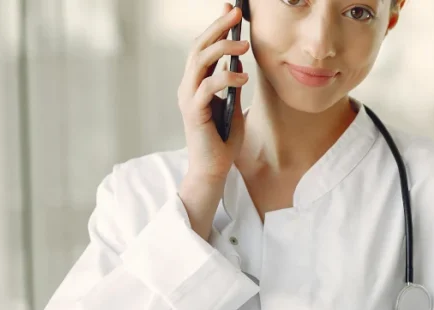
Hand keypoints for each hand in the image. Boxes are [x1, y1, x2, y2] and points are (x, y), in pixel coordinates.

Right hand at [177, 2, 249, 181]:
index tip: (231, 10)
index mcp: (196, 84)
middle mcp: (188, 87)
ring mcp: (188, 98)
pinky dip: (226, 78)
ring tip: (245, 46)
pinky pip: (208, 87)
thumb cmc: (223, 140)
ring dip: (222, 48)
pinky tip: (243, 78)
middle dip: (218, 28)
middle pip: (199, 48)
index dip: (216, 27)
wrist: (213, 169)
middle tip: (237, 14)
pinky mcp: (194, 113)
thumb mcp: (232, 106)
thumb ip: (231, 85)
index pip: (203, 48)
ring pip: (200, 62)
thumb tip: (237, 61)